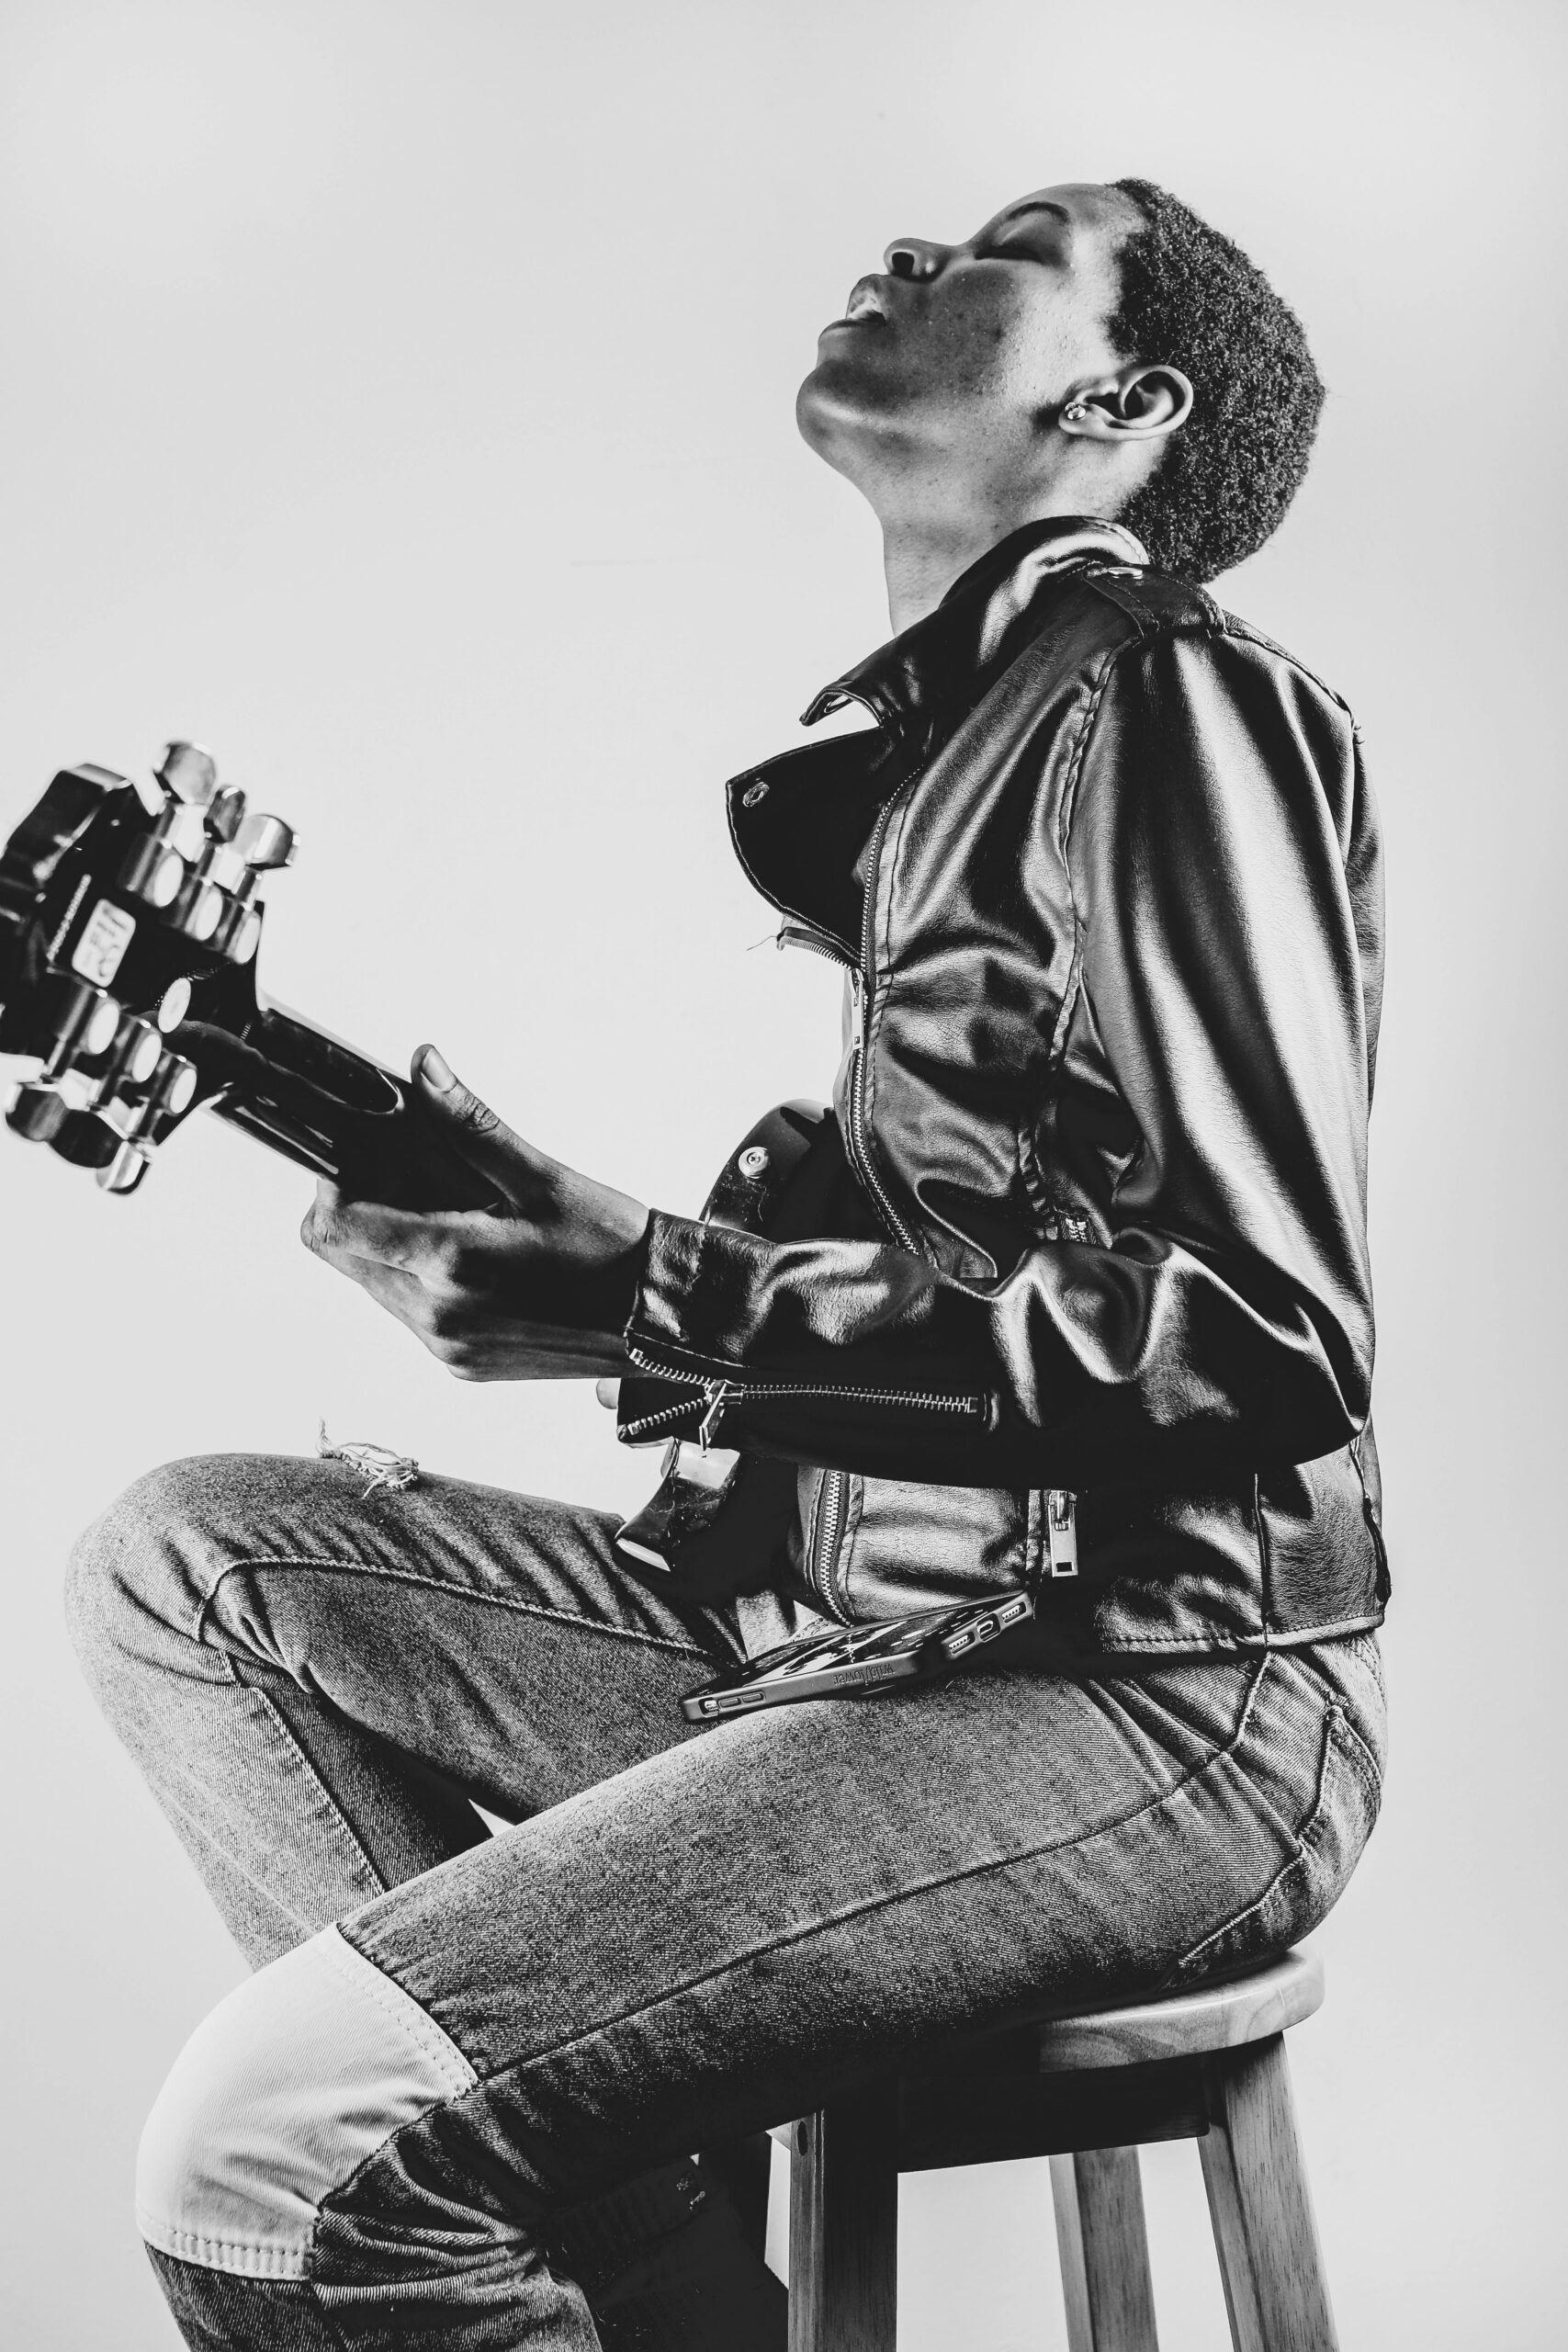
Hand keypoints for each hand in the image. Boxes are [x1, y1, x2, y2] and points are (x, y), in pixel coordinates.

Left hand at [300, 1045, 649, 1380]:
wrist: (666, 1320)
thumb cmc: (616, 1252)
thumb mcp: (544, 1178)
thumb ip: (470, 1125)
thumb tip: (423, 1071)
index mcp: (453, 1264)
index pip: (335, 1226)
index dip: (335, 1183)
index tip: (363, 1154)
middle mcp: (440, 1317)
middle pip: (346, 1254)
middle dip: (364, 1206)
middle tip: (419, 1173)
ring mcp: (450, 1347)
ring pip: (375, 1283)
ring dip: (395, 1240)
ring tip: (460, 1213)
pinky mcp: (464, 1364)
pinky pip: (412, 1314)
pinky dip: (425, 1277)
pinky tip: (479, 1253)